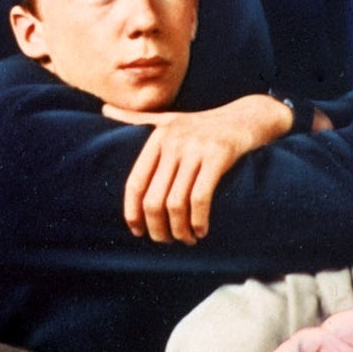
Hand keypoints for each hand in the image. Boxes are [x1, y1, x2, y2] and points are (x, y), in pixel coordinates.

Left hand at [102, 93, 291, 243]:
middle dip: (158, 228)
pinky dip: (198, 221)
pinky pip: (200, 198)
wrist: (248, 116)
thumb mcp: (169, 117)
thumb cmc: (205, 124)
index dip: (133, 212)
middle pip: (153, 199)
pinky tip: (202, 230)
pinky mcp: (219, 156)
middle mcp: (173, 141)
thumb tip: (103, 111)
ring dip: (179, 230)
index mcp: (157, 136)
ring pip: (176, 203)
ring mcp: (196, 148)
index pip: (135, 183)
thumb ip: (137, 118)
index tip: (138, 232)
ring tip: (187, 239)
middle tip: (167, 240)